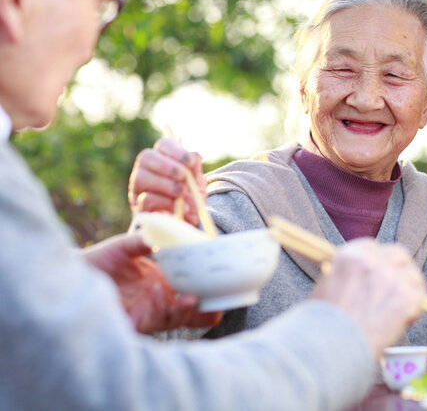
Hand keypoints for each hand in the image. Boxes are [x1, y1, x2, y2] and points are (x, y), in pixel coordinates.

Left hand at [82, 233, 221, 333]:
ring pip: (180, 316)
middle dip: (210, 308)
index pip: (190, 286)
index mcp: (160, 281)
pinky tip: (182, 299)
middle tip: (226, 300)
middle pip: (191, 309)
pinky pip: (161, 320)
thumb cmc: (97, 262)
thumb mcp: (123, 248)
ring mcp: (150, 311)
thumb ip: (141, 242)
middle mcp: (159, 299)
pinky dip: (175, 310)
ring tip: (198, 297)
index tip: (225, 277)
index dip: (208, 287)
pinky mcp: (138, 322)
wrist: (70, 277)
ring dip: (193, 308)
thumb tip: (158, 235)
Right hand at [128, 138, 205, 225]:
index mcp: (163, 159)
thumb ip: (195, 167)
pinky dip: (165, 202)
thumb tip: (194, 156)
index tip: (190, 162)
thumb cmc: (191, 197)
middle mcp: (146, 170)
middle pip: (146, 157)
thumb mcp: (197, 180)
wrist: (188, 222)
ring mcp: (138, 189)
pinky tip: (180, 208)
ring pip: (141, 177)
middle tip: (183, 176)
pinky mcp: (138, 208)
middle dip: (167, 166)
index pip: (163, 145)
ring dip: (165, 184)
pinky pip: (145, 199)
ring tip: (181, 193)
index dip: (176, 150)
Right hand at [311, 240, 425, 356]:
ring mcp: (390, 278)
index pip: (374, 247)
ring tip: (398, 311)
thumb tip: (357, 277)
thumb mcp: (326, 287)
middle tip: (396, 289)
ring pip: (413, 276)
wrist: (330, 349)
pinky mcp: (405, 298)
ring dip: (409, 290)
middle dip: (399, 269)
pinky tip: (402, 322)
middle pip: (399, 254)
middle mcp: (371, 261)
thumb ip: (346, 275)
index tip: (379, 274)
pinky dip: (414, 311)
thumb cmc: (323, 325)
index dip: (379, 261)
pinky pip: (420, 298)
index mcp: (349, 254)